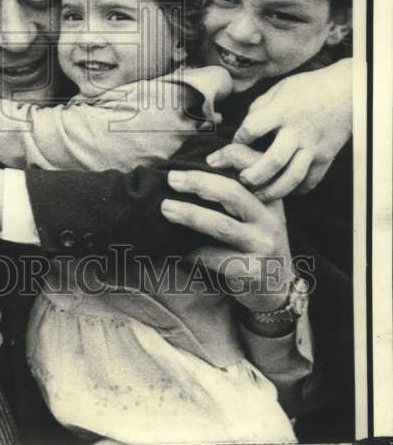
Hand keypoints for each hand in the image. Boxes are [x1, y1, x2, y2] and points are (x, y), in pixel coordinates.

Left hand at [162, 169, 292, 312]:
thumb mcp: (258, 214)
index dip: (231, 155)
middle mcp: (270, 221)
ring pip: (221, 225)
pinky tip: (178, 248)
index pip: (255, 168)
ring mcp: (262, 247)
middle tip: (172, 179)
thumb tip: (196, 166)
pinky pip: (213, 257)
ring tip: (166, 208)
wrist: (278, 289)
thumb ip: (238, 191)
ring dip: (189, 214)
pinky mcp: (251, 272)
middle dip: (198, 183)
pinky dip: (192, 251)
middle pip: (232, 193)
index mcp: (271, 200)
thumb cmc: (256, 242)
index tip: (206, 157)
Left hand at [207, 58, 352, 199]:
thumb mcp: (279, 89)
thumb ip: (259, 107)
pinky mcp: (326, 157)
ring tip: (258, 194)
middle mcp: (297, 131)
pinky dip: (296, 190)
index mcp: (282, 111)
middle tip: (241, 179)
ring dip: (272, 190)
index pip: (252, 129)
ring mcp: (313, 147)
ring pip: (292, 177)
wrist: (347, 92)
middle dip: (253, 175)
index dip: (238, 139)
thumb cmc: (308, 88)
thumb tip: (243, 128)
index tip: (234, 143)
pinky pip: (311, 180)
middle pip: (272, 161)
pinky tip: (284, 190)